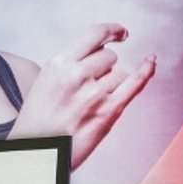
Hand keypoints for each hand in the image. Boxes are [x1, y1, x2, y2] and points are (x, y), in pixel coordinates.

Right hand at [9, 23, 154, 169]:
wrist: (32, 153)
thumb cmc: (35, 123)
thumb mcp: (43, 83)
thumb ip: (68, 65)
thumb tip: (101, 50)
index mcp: (57, 64)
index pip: (95, 34)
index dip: (112, 31)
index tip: (120, 34)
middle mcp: (76, 75)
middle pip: (108, 56)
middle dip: (103, 68)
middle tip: (87, 87)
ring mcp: (93, 94)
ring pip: (118, 74)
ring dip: (109, 85)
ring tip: (88, 103)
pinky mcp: (108, 112)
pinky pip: (135, 84)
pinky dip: (146, 71)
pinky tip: (150, 62)